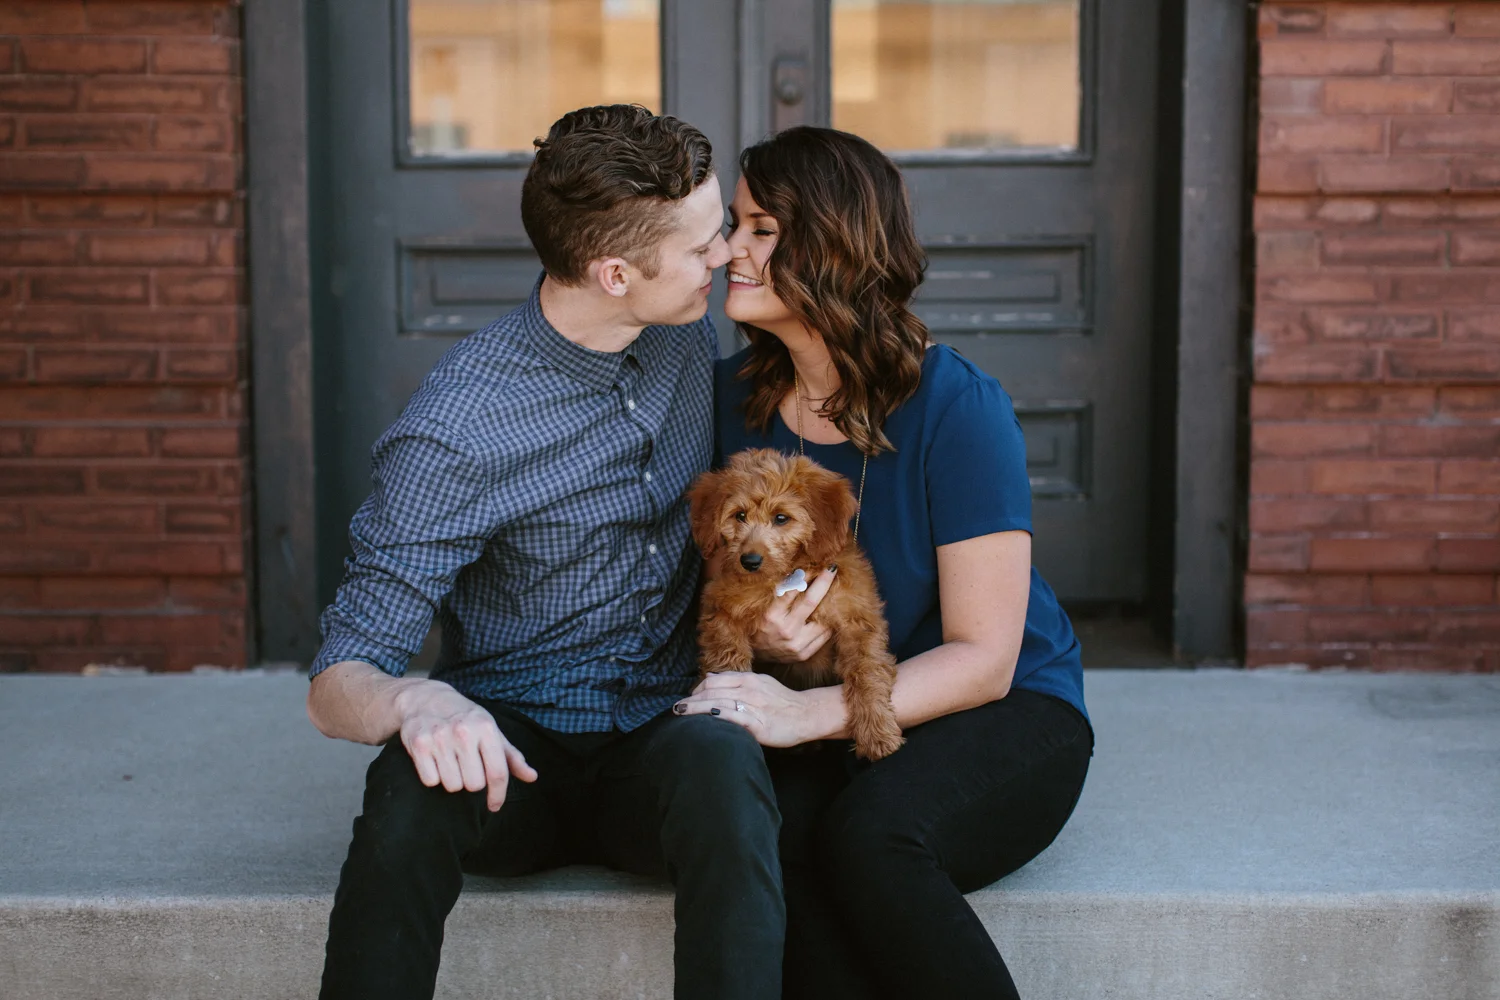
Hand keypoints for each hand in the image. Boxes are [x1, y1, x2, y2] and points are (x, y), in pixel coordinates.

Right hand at [395, 679, 537, 811]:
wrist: (425, 698)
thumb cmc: (464, 717)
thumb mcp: (491, 730)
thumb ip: (511, 756)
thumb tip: (532, 777)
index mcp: (486, 727)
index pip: (497, 772)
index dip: (498, 794)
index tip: (495, 805)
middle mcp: (463, 732)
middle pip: (474, 784)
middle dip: (472, 782)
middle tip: (466, 766)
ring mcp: (439, 738)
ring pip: (452, 786)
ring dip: (452, 780)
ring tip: (450, 761)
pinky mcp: (418, 745)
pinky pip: (430, 781)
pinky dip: (433, 776)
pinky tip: (434, 760)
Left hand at [673, 671, 840, 747]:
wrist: (807, 714)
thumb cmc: (782, 702)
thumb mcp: (761, 684)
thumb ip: (738, 682)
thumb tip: (712, 679)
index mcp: (748, 679)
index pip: (713, 680)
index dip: (697, 690)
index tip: (689, 699)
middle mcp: (748, 688)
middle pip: (711, 690)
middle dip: (691, 699)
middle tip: (678, 708)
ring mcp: (753, 705)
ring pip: (717, 702)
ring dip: (695, 708)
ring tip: (681, 713)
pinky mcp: (758, 723)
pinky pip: (732, 717)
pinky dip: (715, 717)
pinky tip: (704, 720)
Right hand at [751, 566, 835, 662]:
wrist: (754, 653)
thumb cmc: (758, 625)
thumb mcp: (765, 607)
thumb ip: (781, 593)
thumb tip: (800, 573)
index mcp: (771, 615)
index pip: (792, 589)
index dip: (805, 575)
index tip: (814, 565)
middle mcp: (785, 630)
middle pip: (810, 601)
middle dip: (823, 583)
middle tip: (831, 569)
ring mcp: (796, 644)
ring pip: (822, 621)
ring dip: (828, 606)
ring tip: (831, 594)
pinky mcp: (803, 654)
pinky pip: (824, 636)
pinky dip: (827, 624)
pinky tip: (827, 616)